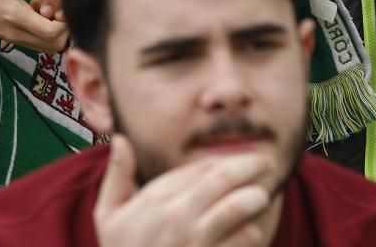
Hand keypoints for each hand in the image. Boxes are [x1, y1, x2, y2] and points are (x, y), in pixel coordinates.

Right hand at [0, 0, 68, 53]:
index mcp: (14, 15)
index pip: (52, 33)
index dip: (66, 22)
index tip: (64, 4)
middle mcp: (14, 32)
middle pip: (53, 45)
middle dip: (65, 29)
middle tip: (61, 7)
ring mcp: (10, 37)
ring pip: (44, 47)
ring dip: (55, 33)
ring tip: (52, 9)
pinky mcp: (7, 37)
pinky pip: (34, 43)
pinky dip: (44, 34)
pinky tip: (41, 14)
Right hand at [94, 135, 272, 246]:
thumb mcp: (109, 216)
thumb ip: (117, 176)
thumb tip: (120, 139)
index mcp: (155, 198)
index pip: (199, 167)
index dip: (223, 160)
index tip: (238, 159)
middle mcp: (177, 215)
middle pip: (223, 178)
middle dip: (249, 167)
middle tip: (266, 164)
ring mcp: (196, 241)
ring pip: (237, 207)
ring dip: (255, 197)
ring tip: (262, 196)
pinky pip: (243, 241)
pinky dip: (252, 233)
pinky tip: (254, 231)